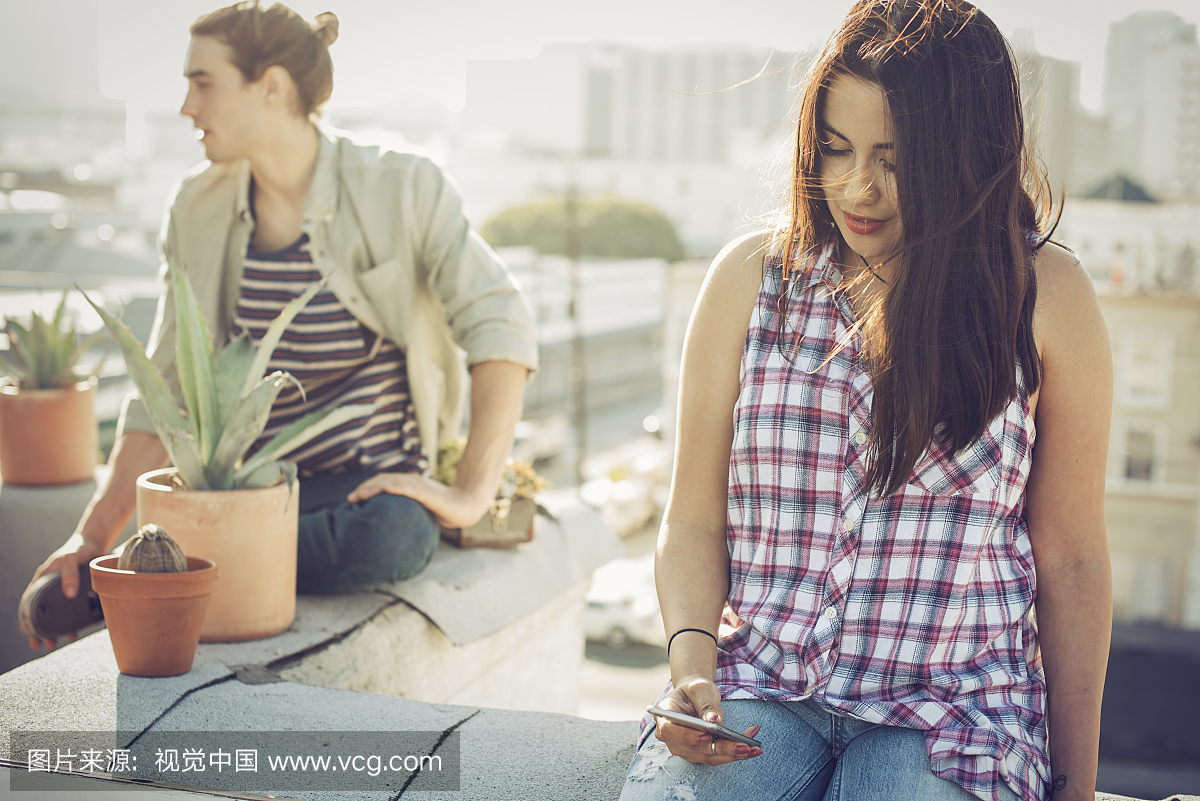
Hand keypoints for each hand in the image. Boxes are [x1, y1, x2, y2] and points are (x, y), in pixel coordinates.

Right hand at [20, 534, 103, 650]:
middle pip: (41, 613)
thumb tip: (69, 595)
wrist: (95, 543)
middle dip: (40, 631)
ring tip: (55, 644)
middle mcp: (50, 588)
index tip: (27, 634)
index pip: (28, 603)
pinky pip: (71, 612)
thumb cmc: (78, 549)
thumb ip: (69, 575)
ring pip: (55, 615)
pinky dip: (71, 622)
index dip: (26, 619)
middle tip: (43, 646)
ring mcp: (63, 591)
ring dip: (54, 630)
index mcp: (42, 580)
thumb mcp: (70, 559)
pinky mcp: (77, 593)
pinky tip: (74, 632)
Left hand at [346, 472, 492, 528]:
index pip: (384, 481)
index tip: (353, 499)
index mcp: (409, 484)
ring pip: (394, 481)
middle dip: (366, 488)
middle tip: (351, 499)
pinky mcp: (430, 493)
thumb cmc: (443, 509)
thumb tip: (387, 523)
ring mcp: (421, 486)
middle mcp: (413, 481)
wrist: (467, 507)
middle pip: (384, 479)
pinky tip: (387, 489)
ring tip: (362, 494)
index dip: (367, 487)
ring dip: (376, 486)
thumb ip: (405, 509)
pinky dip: (398, 487)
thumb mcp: (419, 508)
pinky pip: (411, 488)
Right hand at [651, 676, 762, 765]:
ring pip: (709, 757)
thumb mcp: (699, 688)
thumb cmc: (694, 689)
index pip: (671, 731)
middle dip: (722, 748)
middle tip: (745, 746)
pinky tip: (753, 747)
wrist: (695, 696)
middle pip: (695, 748)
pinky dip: (735, 753)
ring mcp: (684, 749)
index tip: (707, 735)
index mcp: (664, 717)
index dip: (687, 736)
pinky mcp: (699, 754)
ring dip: (733, 754)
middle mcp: (671, 738)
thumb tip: (715, 720)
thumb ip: (705, 703)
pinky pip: (717, 756)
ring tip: (754, 749)